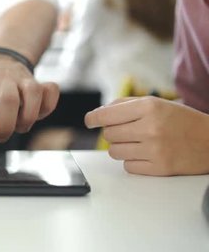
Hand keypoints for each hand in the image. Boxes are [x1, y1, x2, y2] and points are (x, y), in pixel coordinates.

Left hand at [0, 56, 59, 160]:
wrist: (2, 59)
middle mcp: (2, 80)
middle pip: (9, 102)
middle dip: (5, 127)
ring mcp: (23, 80)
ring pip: (33, 95)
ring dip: (28, 119)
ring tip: (18, 127)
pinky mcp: (39, 82)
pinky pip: (51, 91)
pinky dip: (48, 106)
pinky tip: (37, 114)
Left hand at [85, 97, 208, 175]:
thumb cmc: (181, 120)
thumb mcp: (156, 103)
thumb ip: (125, 104)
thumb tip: (98, 113)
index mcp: (149, 107)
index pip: (106, 115)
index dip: (93, 118)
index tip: (89, 121)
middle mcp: (151, 128)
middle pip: (109, 134)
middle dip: (114, 132)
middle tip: (129, 131)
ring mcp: (155, 150)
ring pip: (114, 151)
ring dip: (121, 147)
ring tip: (138, 142)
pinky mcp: (159, 168)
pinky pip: (128, 166)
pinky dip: (132, 161)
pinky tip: (146, 154)